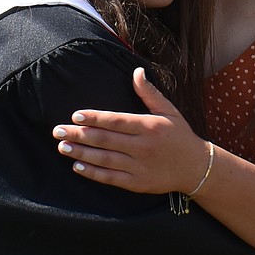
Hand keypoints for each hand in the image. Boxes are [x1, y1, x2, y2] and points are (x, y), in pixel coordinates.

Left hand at [52, 67, 209, 194]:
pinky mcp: (138, 183)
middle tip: (57, 130)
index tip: (75, 116)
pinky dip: (93, 173)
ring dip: (81, 152)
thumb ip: (149, 93)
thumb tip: (136, 71)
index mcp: (149, 126)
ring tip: (62, 146)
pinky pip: (111, 177)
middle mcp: (143, 147)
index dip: (95, 118)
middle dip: (79, 134)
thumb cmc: (180, 136)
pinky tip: (78, 166)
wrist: (197, 167)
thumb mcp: (169, 111)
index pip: (116, 121)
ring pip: (105, 159)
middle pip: (105, 140)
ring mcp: (140, 166)